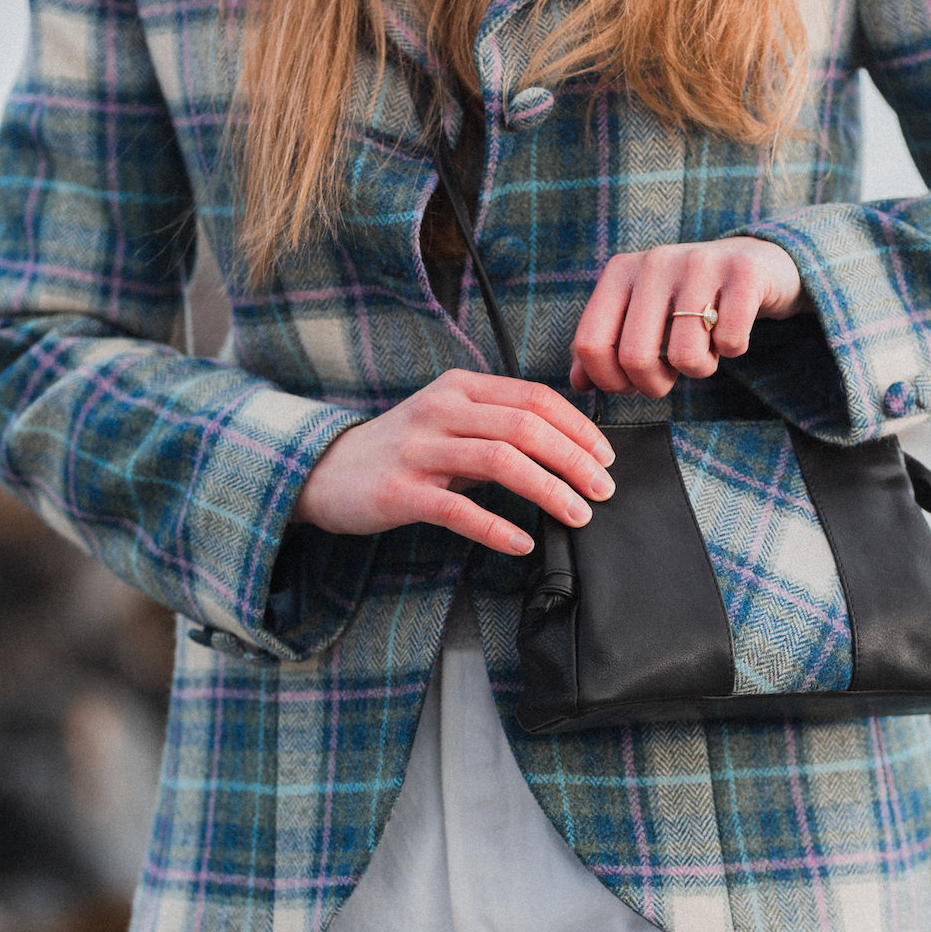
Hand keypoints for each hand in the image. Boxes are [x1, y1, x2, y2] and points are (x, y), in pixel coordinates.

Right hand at [292, 371, 615, 555]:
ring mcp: (419, 450)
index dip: (578, 427)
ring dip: (548, 489)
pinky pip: (458, 510)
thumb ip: (498, 428)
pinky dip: (496, 528)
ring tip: (576, 514)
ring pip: (500, 461)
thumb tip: (565, 448)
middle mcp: (441, 410)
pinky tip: (521, 543)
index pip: (534, 397)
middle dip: (574, 459)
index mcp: (460, 388)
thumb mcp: (450, 423)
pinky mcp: (400, 492)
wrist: (325, 471)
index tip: (605, 457)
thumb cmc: (400, 450)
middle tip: (602, 490)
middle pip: (525, 426)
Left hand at [570, 238, 808, 398]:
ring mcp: (700, 263)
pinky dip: (732, 351)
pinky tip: (730, 332)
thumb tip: (578, 384)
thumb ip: (605, 346)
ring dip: (699, 369)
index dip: (608, 381)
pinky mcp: (744, 273)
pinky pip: (730, 343)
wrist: (755, 263)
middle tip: (670, 376)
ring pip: (685, 356)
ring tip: (705, 349)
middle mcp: (655, 261)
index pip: (590, 344)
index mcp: (620, 271)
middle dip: (653, 385)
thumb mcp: (640, 315)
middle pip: (635, 357)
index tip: (629, 385)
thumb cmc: (687, 300)